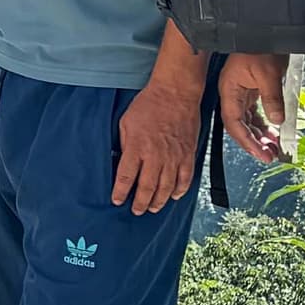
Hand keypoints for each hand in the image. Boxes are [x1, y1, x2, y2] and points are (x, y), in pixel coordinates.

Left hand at [114, 65, 205, 213]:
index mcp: (136, 148)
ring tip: (152, 208)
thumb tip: (120, 160)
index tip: (117, 200)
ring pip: (166, 188)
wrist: (175, 93)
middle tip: (136, 210)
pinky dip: (179, 190)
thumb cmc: (149, 105)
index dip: (120, 192)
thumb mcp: (125, 122)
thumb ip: (124, 144)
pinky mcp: (187, 155)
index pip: (125, 177)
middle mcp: (155, 156)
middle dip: (140, 203)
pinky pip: (185, 179)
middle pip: (146, 188)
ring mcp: (173, 157)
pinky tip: (174, 196)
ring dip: (158, 201)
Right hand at [219, 52, 292, 166]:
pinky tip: (273, 129)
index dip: (247, 141)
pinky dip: (264, 122)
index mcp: (230, 91)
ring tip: (273, 146)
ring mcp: (241, 91)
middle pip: (240, 125)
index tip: (261, 153)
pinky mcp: (251, 88)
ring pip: (248, 120)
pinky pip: (255, 111)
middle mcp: (233, 93)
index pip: (235, 124)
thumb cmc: (259, 46)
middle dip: (254, 142)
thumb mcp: (268, 74)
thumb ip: (272, 99)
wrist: (261, 29)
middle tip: (269, 155)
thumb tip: (277, 120)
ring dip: (259, 134)